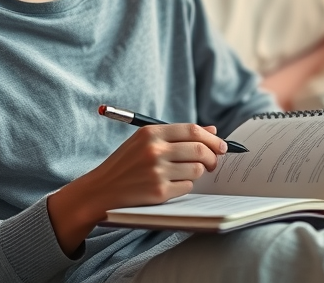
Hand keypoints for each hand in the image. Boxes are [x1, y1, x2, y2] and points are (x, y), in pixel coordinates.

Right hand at [47, 123, 226, 255]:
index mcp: (151, 133)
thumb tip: (211, 130)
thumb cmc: (126, 164)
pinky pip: (187, 186)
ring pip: (197, 170)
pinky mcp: (159, 192)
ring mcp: (156, 172)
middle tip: (214, 162)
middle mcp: (154, 150)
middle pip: (200, 150)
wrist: (102, 189)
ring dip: (197, 172)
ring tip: (185, 173)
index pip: (192, 131)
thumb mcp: (145, 142)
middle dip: (213, 157)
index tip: (221, 145)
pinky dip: (185, 186)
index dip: (212, 139)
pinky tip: (172, 184)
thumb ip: (177, 134)